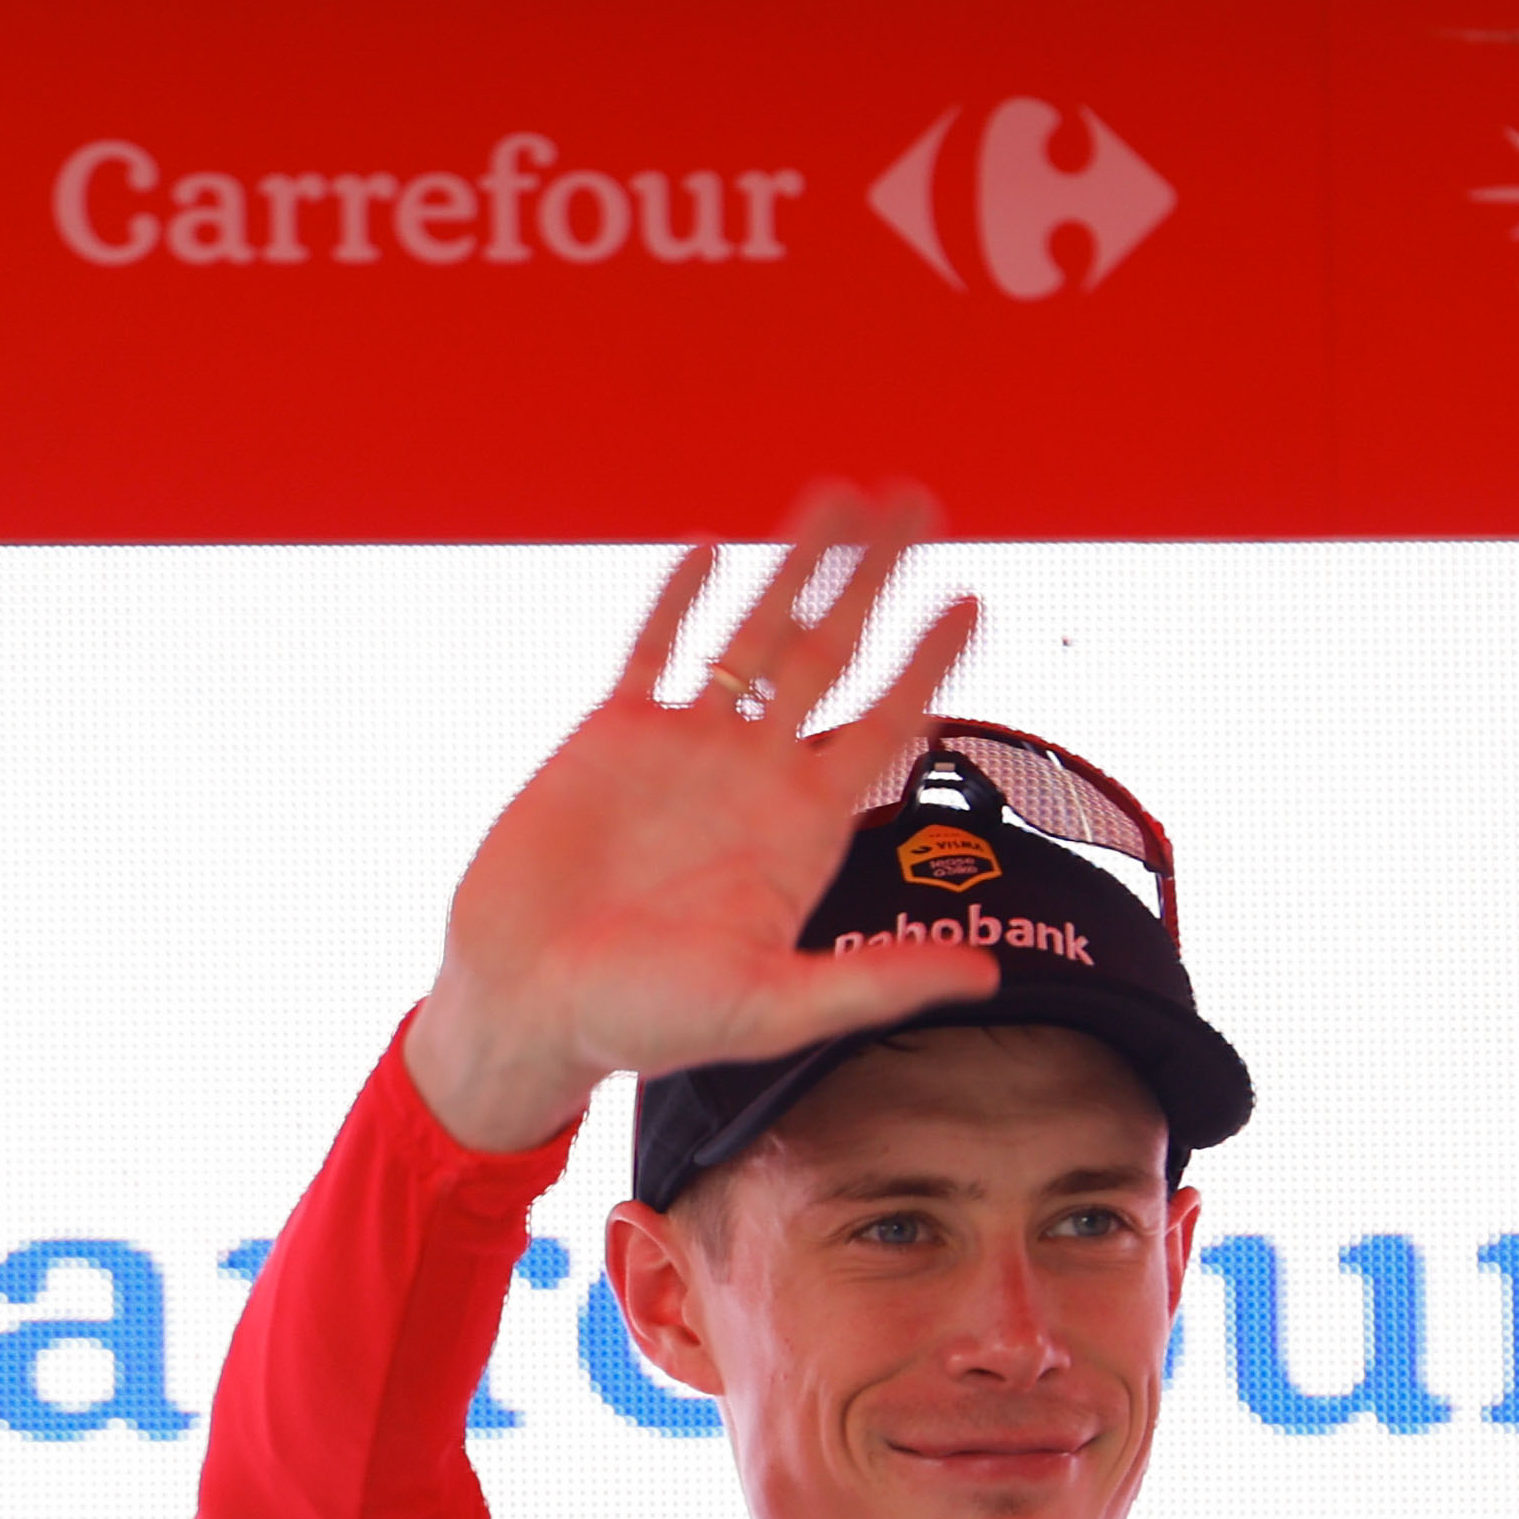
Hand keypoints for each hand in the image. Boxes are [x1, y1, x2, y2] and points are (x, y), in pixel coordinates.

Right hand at [403, 484, 992, 1152]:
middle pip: (833, 653)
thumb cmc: (649, 1024)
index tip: (972, 598)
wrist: (529, 1008)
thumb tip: (989, 980)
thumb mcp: (772, 1006)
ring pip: (755, 632)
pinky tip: (713, 547)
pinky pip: (653, 649)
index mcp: (806, 830)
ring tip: (841, 494)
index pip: (889, 724)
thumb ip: (873, 982)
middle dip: (877, 579)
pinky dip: (680, 598)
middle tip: (920, 504)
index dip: (930, 661)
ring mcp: (687, 749)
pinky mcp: (608, 738)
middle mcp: (758, 776)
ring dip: (795, 564)